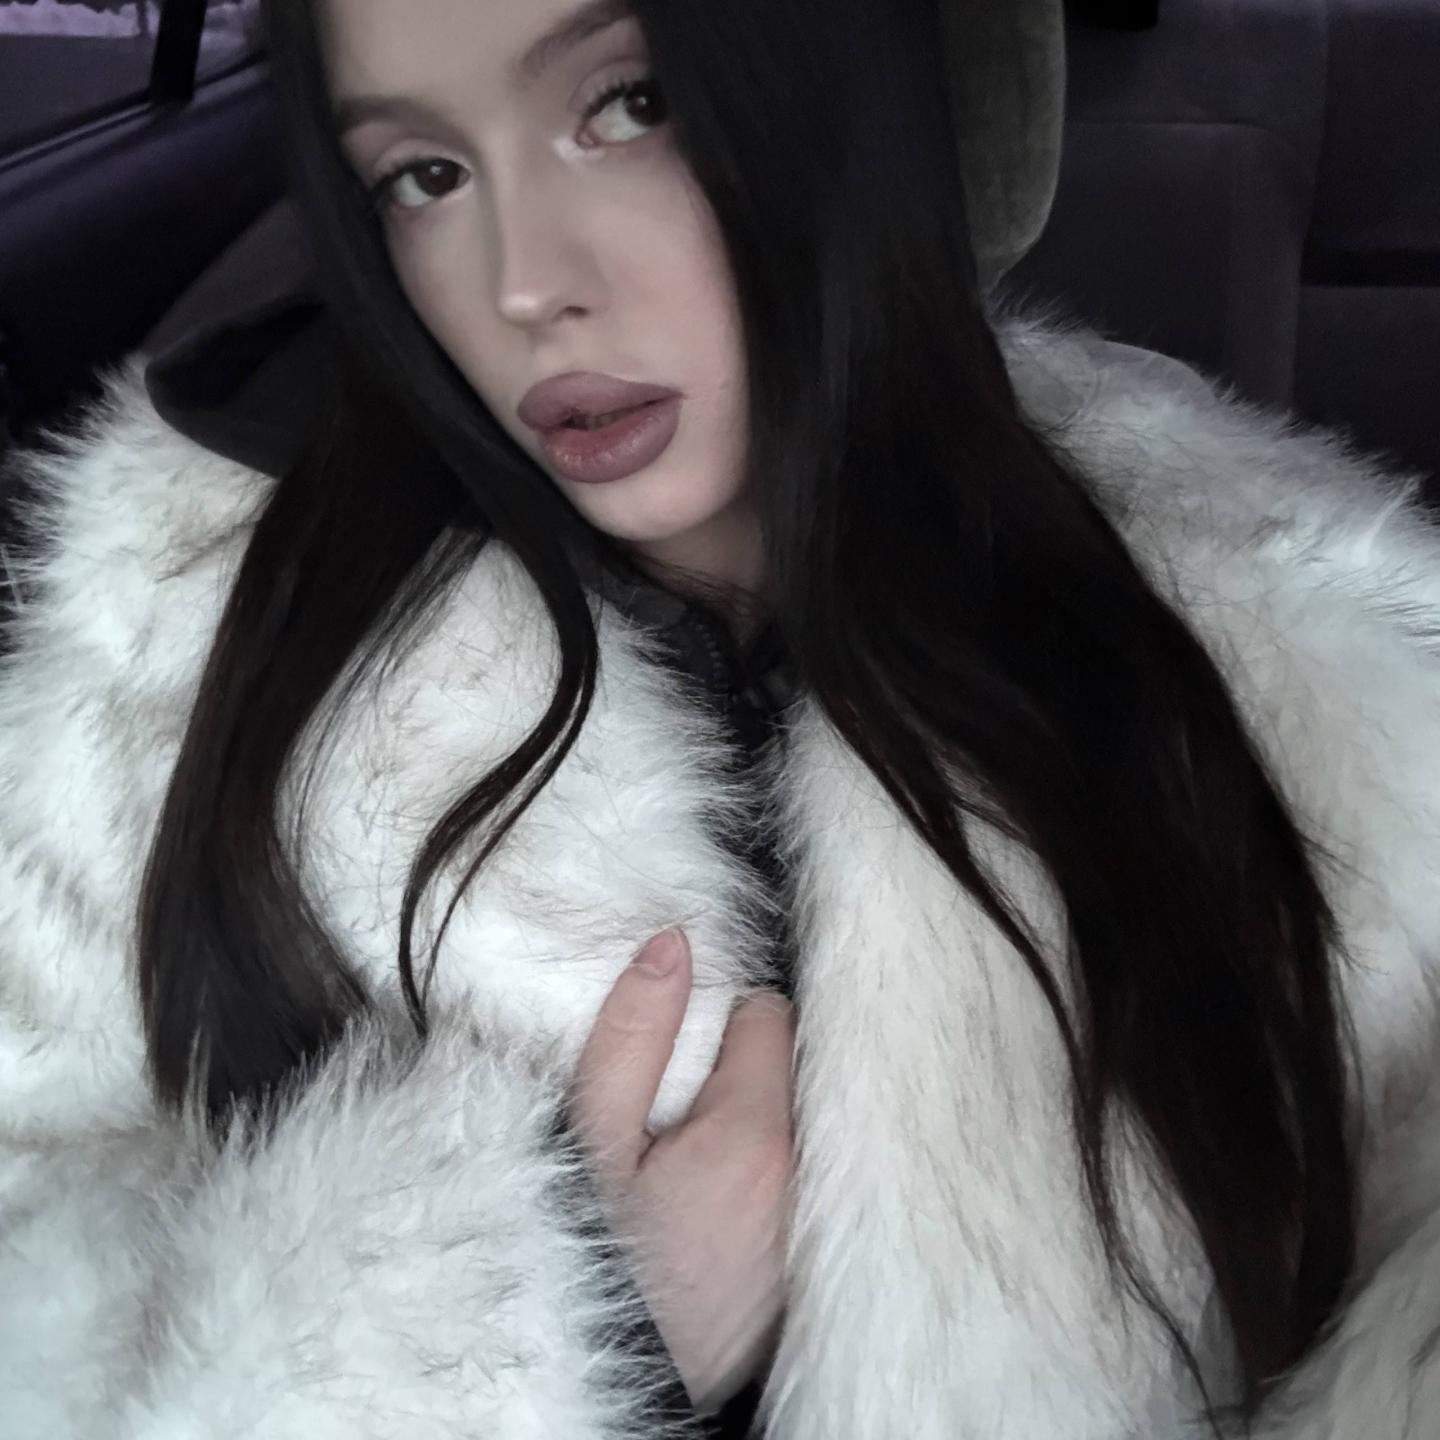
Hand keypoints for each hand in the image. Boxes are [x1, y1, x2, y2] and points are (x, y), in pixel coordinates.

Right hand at [568, 929, 795, 1413]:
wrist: (602, 1376)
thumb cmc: (588, 1255)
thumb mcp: (590, 1138)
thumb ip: (633, 1034)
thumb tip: (672, 944)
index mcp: (753, 1134)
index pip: (769, 1015)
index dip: (717, 1020)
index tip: (675, 1058)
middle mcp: (805, 1174)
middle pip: (792, 1066)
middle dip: (742, 1069)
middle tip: (681, 1109)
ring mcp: (814, 1223)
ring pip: (801, 1119)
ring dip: (761, 1120)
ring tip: (698, 1158)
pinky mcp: (810, 1264)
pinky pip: (808, 1177)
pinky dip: (774, 1173)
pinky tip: (723, 1202)